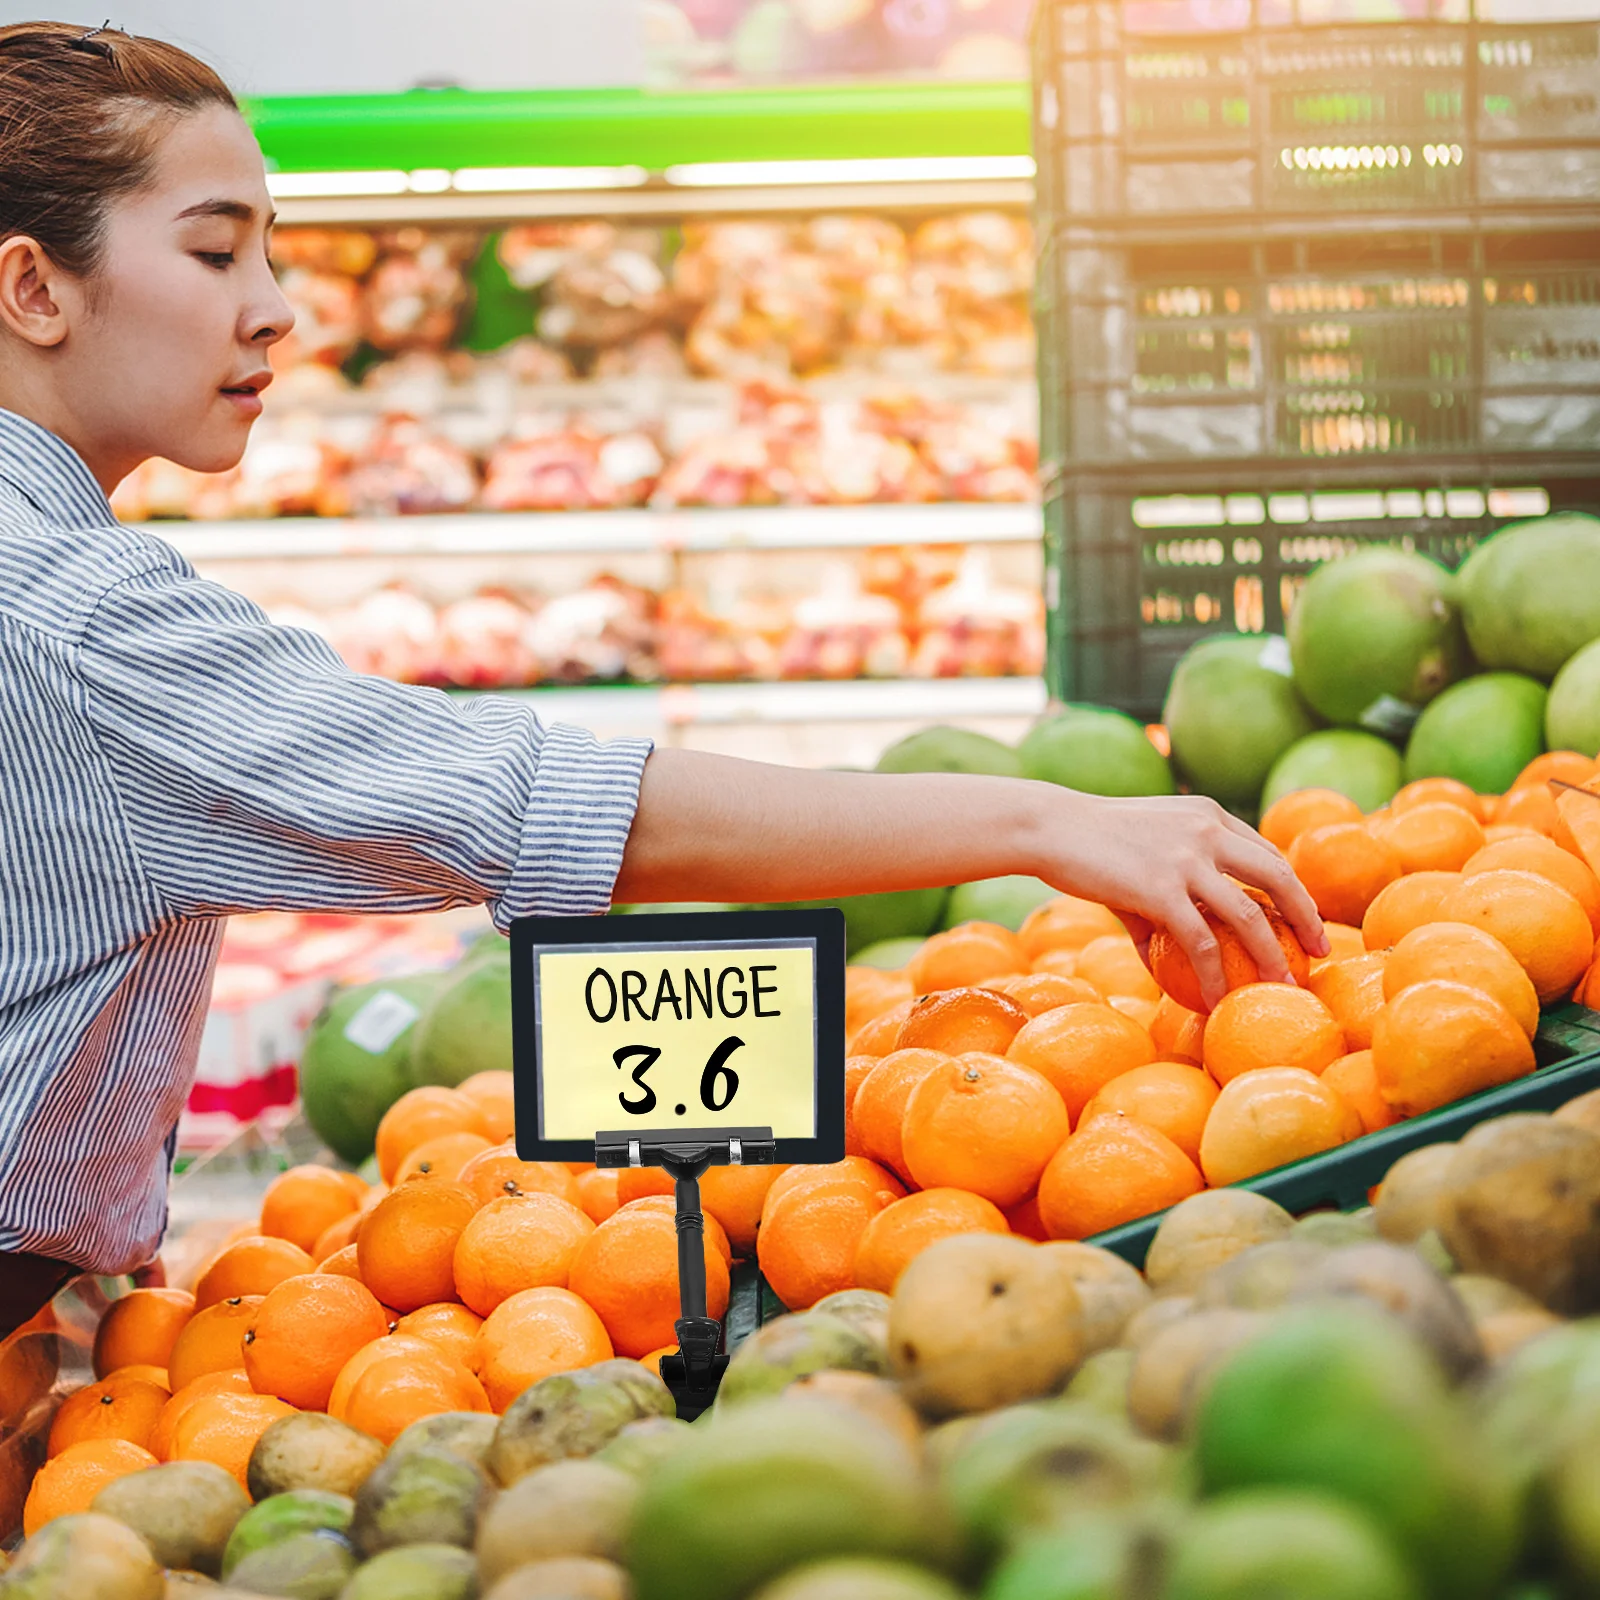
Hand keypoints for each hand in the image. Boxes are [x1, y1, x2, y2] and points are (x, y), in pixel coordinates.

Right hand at [1036, 791, 1329, 1011]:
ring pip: (1250, 915)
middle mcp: (1207, 831)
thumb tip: (1165, 964)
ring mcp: (1186, 860)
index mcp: (1207, 815)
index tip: (1301, 919)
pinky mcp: (1160, 890)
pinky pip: (1202, 943)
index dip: (1290, 888)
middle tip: (1319, 950)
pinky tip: (1216, 998)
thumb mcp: (1137, 855)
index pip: (1264, 852)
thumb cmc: (1086, 844)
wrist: (1049, 828)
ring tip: (1282, 985)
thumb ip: (1161, 901)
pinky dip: (1215, 975)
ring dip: (1272, 956)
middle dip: (1307, 916)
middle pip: (1279, 875)